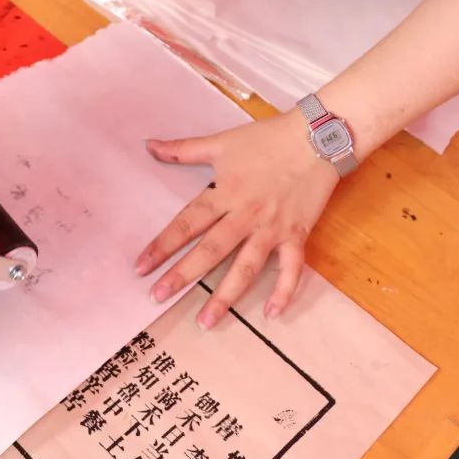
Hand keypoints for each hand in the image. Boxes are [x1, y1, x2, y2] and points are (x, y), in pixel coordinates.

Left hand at [136, 112, 338, 327]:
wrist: (318, 137)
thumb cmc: (266, 139)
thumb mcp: (221, 142)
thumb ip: (183, 149)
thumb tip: (149, 145)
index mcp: (224, 194)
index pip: (186, 223)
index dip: (162, 245)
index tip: (141, 266)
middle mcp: (245, 215)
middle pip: (210, 250)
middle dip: (183, 275)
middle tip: (158, 297)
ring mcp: (272, 228)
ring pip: (246, 267)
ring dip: (225, 296)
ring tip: (205, 322)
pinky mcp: (297, 234)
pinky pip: (292, 268)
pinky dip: (284, 290)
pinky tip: (272, 314)